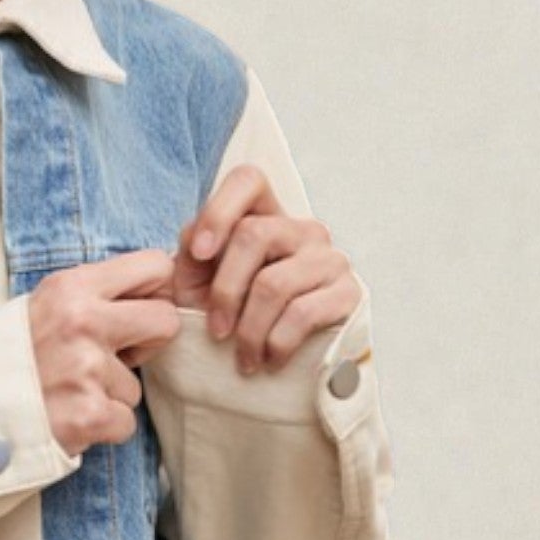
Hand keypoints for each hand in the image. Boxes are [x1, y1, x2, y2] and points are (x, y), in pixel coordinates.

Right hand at [27, 249, 180, 456]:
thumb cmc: (2, 357)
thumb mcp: (40, 307)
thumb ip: (91, 298)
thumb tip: (153, 293)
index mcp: (70, 287)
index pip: (154, 267)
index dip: (152, 293)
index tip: (136, 310)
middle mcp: (82, 322)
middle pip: (166, 321)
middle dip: (147, 343)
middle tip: (113, 357)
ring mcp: (87, 370)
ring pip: (136, 385)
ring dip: (108, 395)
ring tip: (65, 394)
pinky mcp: (90, 415)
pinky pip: (125, 422)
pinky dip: (100, 427)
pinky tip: (67, 418)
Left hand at [163, 163, 359, 374]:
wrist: (273, 358)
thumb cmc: (232, 313)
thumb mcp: (198, 283)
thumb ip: (190, 254)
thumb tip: (196, 242)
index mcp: (263, 214)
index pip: (248, 180)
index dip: (219, 210)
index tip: (199, 253)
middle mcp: (301, 228)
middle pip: (254, 234)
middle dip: (225, 290)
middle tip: (215, 331)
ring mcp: (328, 258)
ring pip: (274, 282)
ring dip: (249, 329)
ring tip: (242, 358)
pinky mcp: (348, 293)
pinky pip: (303, 313)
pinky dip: (277, 343)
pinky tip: (270, 360)